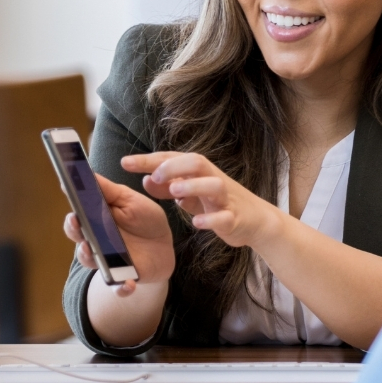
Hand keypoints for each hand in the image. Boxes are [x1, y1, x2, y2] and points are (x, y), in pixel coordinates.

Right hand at [62, 174, 174, 296]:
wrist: (163, 246)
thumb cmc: (143, 219)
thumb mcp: (129, 200)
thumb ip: (108, 191)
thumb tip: (85, 173)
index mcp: (95, 222)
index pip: (77, 219)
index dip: (72, 213)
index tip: (71, 206)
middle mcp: (95, 243)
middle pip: (79, 240)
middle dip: (76, 233)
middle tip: (78, 223)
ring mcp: (108, 262)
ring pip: (92, 263)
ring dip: (91, 258)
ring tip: (92, 250)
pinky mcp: (123, 278)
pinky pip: (118, 287)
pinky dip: (121, 288)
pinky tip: (127, 285)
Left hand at [121, 152, 280, 248]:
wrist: (255, 220)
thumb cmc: (219, 203)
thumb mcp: (191, 193)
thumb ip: (169, 187)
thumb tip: (145, 179)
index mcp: (200, 172)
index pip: (173, 159)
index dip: (149, 160)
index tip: (125, 162)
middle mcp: (213, 180)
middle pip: (197, 162)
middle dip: (174, 166)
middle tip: (154, 175)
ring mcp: (226, 199)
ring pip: (214, 185)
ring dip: (194, 186)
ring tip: (175, 191)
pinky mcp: (235, 218)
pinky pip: (225, 217)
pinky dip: (211, 219)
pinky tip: (196, 223)